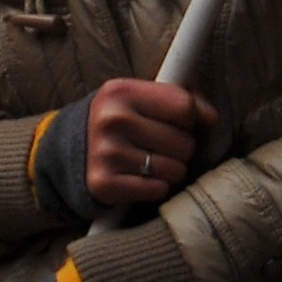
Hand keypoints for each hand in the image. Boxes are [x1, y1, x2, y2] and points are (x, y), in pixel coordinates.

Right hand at [80, 79, 220, 208]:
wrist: (70, 151)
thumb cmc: (118, 122)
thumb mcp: (138, 99)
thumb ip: (178, 100)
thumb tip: (211, 118)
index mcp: (122, 91)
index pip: (184, 106)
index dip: (190, 119)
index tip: (180, 123)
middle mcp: (112, 120)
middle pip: (184, 142)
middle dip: (180, 148)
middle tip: (161, 146)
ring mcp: (106, 153)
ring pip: (175, 169)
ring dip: (170, 170)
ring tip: (151, 162)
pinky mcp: (104, 184)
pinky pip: (158, 190)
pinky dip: (155, 187)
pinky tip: (140, 177)